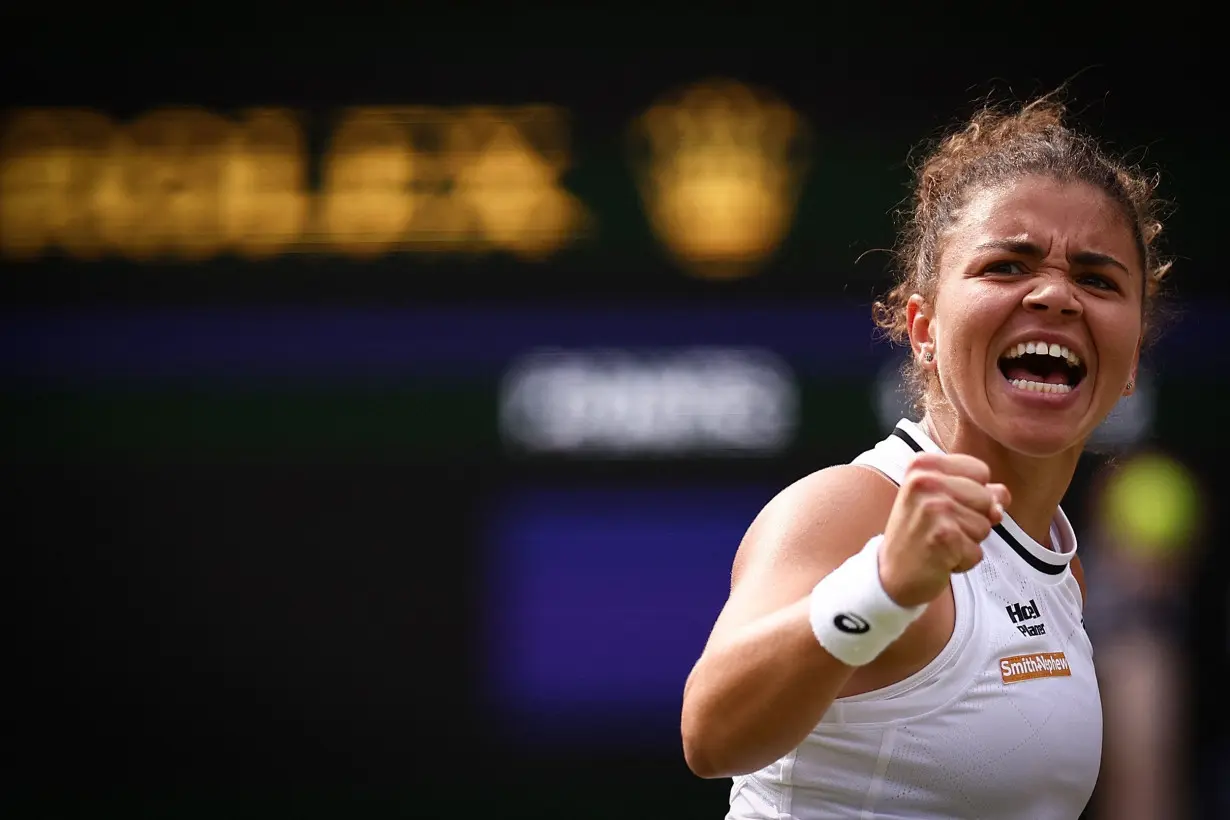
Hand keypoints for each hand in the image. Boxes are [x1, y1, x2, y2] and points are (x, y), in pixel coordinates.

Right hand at [878, 452, 1011, 607]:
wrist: (891, 572)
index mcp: (923, 465)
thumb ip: (977, 490)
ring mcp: (933, 508)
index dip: (973, 493)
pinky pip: (977, 551)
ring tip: (940, 542)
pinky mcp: (943, 536)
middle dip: (973, 519)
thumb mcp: (941, 500)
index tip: (943, 505)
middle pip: (987, 498)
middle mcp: (925, 481)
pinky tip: (939, 559)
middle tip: (940, 528)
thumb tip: (1003, 495)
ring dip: (968, 542)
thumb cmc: (918, 533)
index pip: (980, 471)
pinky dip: (963, 561)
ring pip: (985, 526)